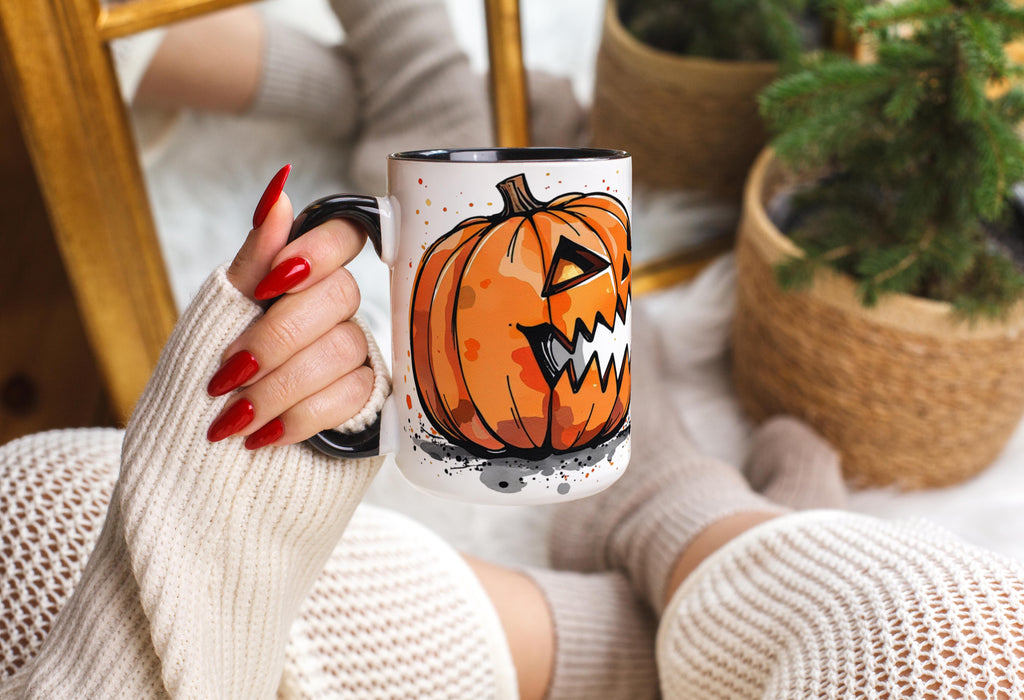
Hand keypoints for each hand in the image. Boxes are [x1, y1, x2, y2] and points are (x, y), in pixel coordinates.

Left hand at [206, 166, 374, 449]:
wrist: (205, 437)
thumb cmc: (214, 362)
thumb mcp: (223, 306)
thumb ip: (257, 252)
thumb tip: (279, 187)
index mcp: (302, 270)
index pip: (344, 232)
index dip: (315, 252)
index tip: (268, 285)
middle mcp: (334, 304)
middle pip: (339, 296)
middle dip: (276, 338)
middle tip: (230, 371)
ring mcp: (353, 347)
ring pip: (342, 350)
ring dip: (279, 387)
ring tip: (235, 415)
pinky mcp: (362, 392)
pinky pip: (349, 395)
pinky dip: (298, 418)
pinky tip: (263, 434)